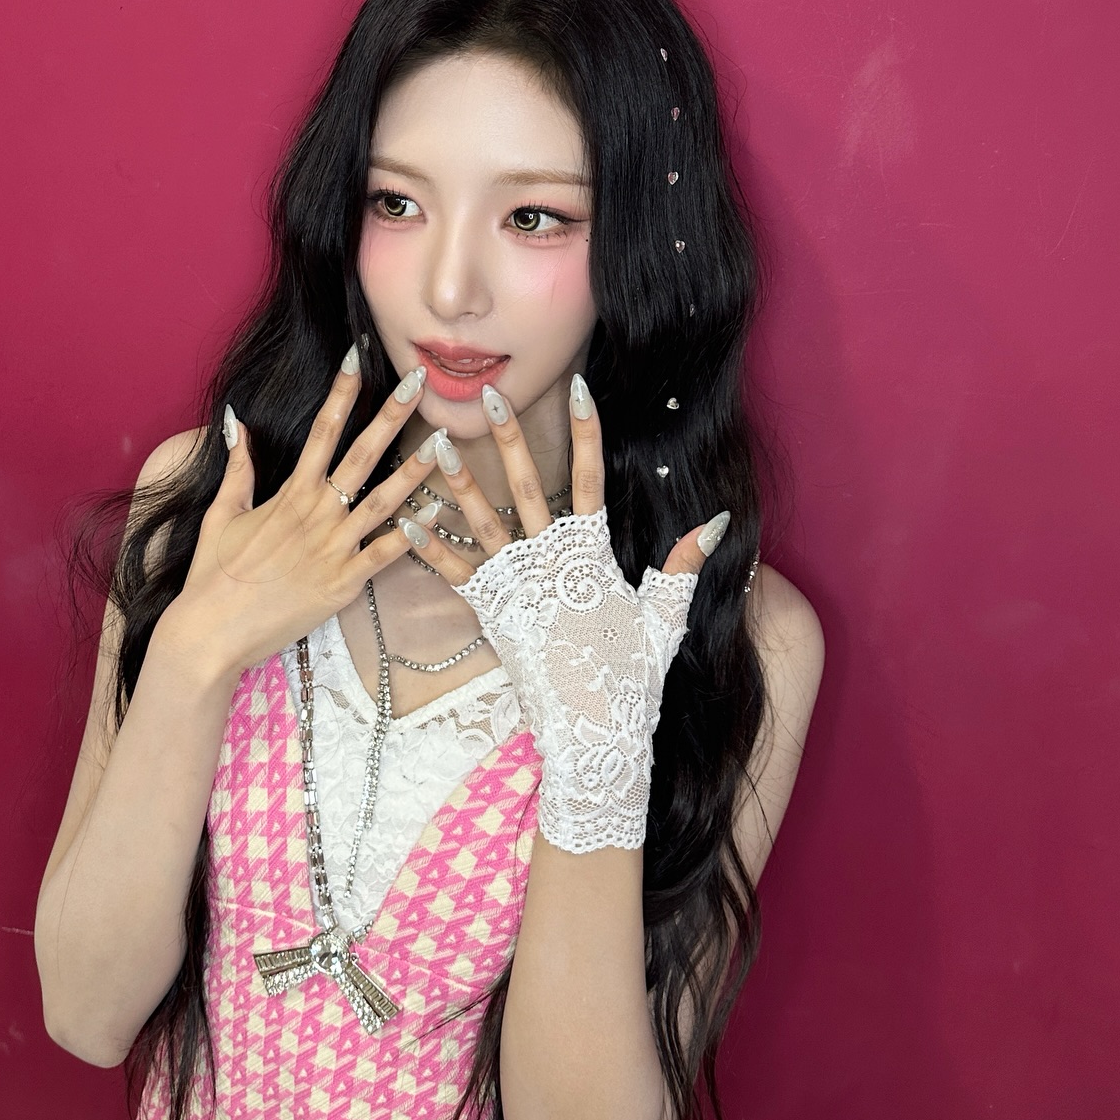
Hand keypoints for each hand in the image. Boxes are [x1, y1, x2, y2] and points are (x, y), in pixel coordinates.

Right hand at [153, 358, 431, 679]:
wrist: (213, 631)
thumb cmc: (214, 575)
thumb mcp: (222, 514)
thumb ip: (238, 468)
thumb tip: (237, 423)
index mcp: (290, 494)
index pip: (321, 430)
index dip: (341, 391)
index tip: (357, 356)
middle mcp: (316, 514)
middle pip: (361, 454)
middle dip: (392, 415)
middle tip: (419, 382)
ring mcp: (333, 548)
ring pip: (384, 501)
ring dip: (415, 470)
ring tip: (443, 442)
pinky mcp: (344, 583)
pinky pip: (384, 555)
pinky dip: (412, 536)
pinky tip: (437, 514)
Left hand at [402, 377, 731, 852]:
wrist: (593, 731)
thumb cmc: (631, 677)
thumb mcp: (665, 616)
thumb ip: (683, 565)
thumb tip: (716, 521)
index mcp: (594, 553)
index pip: (592, 478)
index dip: (587, 431)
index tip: (579, 388)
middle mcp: (552, 559)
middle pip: (530, 485)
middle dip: (510, 438)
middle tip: (489, 396)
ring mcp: (518, 585)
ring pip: (483, 521)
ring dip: (458, 481)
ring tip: (433, 443)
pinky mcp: (491, 613)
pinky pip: (452, 574)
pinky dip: (426, 547)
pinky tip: (402, 520)